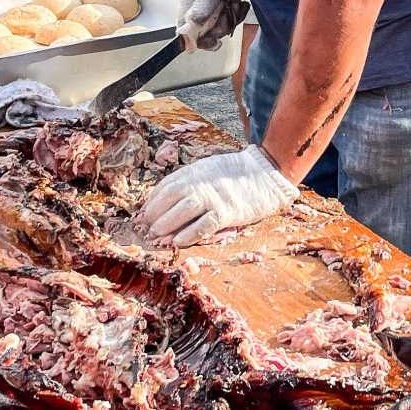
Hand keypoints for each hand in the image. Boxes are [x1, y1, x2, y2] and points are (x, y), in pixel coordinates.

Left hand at [139, 143, 297, 246]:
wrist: (266, 175)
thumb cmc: (236, 174)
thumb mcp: (208, 168)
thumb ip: (190, 180)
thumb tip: (168, 198)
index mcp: (195, 171)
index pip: (166, 186)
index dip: (152, 201)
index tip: (144, 212)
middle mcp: (201, 183)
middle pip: (170, 199)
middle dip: (154, 214)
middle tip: (146, 227)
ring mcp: (213, 198)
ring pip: (182, 211)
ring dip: (166, 224)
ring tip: (157, 234)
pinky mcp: (226, 212)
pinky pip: (203, 225)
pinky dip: (189, 234)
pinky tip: (178, 241)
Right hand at [177, 0, 240, 48]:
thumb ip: (201, 10)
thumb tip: (187, 31)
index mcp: (187, 9)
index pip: (186, 36)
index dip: (200, 43)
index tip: (216, 40)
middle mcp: (195, 12)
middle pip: (205, 36)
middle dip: (221, 28)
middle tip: (227, 11)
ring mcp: (207, 11)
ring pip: (218, 29)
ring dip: (230, 19)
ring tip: (233, 3)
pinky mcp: (218, 9)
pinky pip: (226, 21)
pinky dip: (235, 15)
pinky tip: (237, 3)